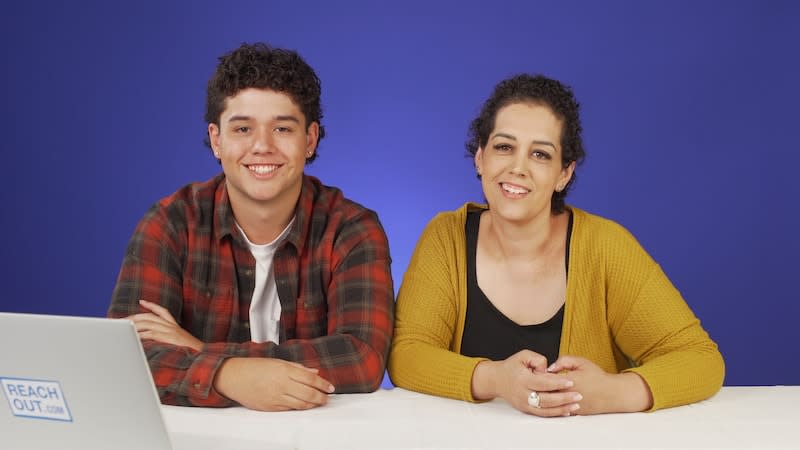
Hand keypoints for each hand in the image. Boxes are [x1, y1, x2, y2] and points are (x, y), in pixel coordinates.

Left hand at [127, 300, 202, 350]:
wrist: (203, 356)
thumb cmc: (191, 352)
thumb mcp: (181, 343)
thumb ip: (170, 340)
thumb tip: (156, 343)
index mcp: (175, 326)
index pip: (162, 311)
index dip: (151, 305)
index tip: (141, 301)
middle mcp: (172, 326)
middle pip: (151, 316)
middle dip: (135, 317)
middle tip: (123, 319)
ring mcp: (170, 331)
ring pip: (149, 323)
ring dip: (135, 325)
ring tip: (124, 326)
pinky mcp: (168, 338)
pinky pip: (152, 334)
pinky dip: (141, 334)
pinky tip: (133, 336)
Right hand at [214, 357, 335, 410]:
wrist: (235, 377)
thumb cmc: (255, 367)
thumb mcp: (279, 362)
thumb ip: (298, 368)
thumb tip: (314, 373)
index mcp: (284, 370)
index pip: (311, 379)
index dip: (324, 385)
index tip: (331, 388)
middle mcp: (282, 384)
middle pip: (309, 393)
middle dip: (321, 397)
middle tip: (327, 398)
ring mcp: (276, 397)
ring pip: (301, 404)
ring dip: (313, 404)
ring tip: (319, 402)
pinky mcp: (271, 407)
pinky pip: (290, 409)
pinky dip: (300, 408)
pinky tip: (305, 405)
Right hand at [472, 350, 580, 416]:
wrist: (496, 380)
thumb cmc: (511, 367)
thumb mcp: (523, 355)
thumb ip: (538, 359)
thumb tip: (549, 370)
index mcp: (522, 379)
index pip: (543, 382)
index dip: (558, 383)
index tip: (571, 382)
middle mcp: (523, 393)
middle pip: (546, 399)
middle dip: (564, 398)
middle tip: (578, 395)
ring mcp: (524, 403)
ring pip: (545, 409)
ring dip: (562, 408)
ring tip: (576, 405)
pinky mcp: (525, 409)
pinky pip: (542, 414)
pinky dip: (555, 413)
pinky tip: (566, 411)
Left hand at [547, 355, 652, 413]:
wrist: (611, 393)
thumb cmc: (597, 376)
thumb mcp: (581, 362)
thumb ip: (563, 361)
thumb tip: (549, 367)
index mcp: (567, 381)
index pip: (544, 378)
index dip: (539, 374)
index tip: (539, 371)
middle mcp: (566, 395)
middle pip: (544, 391)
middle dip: (539, 385)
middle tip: (538, 379)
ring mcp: (569, 405)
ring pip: (549, 402)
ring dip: (544, 395)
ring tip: (545, 388)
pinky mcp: (572, 412)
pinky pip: (557, 409)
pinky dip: (552, 403)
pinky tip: (553, 396)